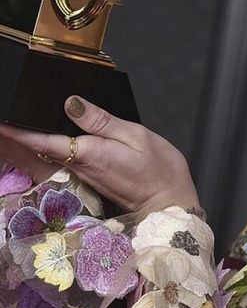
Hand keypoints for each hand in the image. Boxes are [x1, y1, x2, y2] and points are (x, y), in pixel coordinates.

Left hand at [0, 96, 200, 215]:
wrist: (169, 204)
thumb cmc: (160, 172)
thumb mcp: (136, 136)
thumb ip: (101, 120)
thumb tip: (71, 103)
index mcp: (88, 153)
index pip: (41, 140)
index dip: (16, 130)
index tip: (1, 119)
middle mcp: (79, 167)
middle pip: (36, 149)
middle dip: (14, 135)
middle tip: (2, 119)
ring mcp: (82, 175)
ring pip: (45, 155)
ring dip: (25, 141)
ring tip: (10, 126)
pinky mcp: (88, 178)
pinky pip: (60, 161)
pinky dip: (44, 149)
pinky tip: (40, 139)